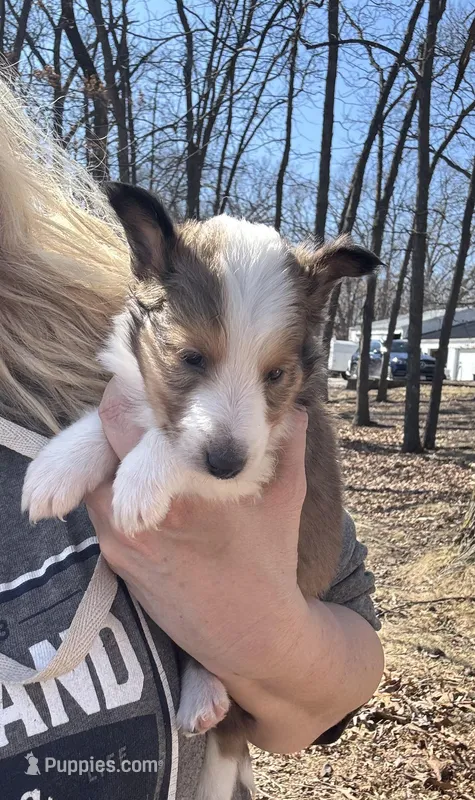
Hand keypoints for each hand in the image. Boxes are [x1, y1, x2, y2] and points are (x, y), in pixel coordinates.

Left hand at [87, 379, 383, 752]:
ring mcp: (119, 539)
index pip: (118, 419)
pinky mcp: (114, 558)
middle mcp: (136, 515)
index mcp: (181, 491)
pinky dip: (113, 481)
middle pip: (96, 440)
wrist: (250, 637)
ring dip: (113, 448)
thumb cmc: (270, 562)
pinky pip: (99, 502)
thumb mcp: (287, 494)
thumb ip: (284, 440)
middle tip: (146, 402)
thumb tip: (288, 399)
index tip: (150, 376)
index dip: (129, 389)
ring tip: (148, 436)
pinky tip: (142, 476)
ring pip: (92, 471)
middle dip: (119, 416)